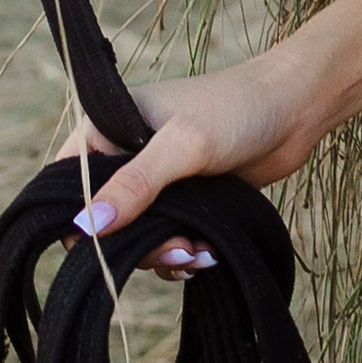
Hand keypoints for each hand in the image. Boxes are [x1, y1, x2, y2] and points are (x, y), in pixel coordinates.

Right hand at [57, 54, 339, 281]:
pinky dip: (182, 253)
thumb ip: (136, 185)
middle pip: (104, 220)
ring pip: (136, 236)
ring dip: (163, 253)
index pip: (67, 182)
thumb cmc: (235, 109)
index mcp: (107, 128)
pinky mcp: (183, 200)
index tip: (104, 248)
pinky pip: (165, 240)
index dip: (79, 218)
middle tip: (174, 248)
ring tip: (198, 252)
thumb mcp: (184, 145)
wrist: (294, 109)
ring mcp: (155, 180)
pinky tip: (208, 253)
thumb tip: (87, 225)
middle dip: (136, 244)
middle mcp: (125, 155)